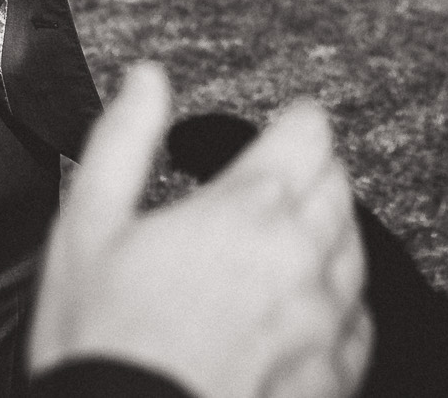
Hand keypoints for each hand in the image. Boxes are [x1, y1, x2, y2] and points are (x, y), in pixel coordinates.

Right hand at [29, 64, 370, 397]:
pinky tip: (304, 312)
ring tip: (286, 244)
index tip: (284, 127)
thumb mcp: (88, 226)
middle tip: (276, 184)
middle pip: (339, 185)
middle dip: (311, 172)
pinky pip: (360, 322)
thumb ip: (124, 139)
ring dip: (328, 234)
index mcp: (250, 208)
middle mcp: (302, 258)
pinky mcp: (333, 377)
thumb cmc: (102, 340)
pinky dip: (340, 306)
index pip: (310, 132)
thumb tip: (150, 79)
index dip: (295, 122)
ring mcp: (324, 323)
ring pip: (356, 250)